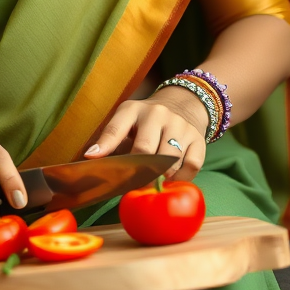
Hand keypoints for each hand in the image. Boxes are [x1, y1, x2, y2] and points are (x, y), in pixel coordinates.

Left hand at [83, 87, 208, 179]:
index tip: (92, 158)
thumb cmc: (145, 122)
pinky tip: (172, 178)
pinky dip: (181, 178)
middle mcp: (157, 114)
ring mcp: (180, 125)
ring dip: (161, 176)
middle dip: (137, 171)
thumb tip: (91, 158)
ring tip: (154, 181)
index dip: (105, 145)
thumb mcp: (126, 122)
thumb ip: (111, 140)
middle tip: (133, 184)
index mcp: (133, 109)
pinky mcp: (198, 138)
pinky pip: (191, 165)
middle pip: (145, 148)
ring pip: (170, 159)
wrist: (181, 105)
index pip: (116, 128)